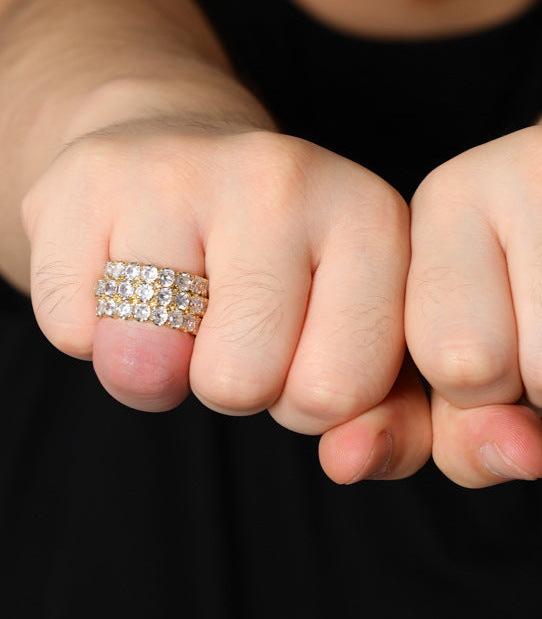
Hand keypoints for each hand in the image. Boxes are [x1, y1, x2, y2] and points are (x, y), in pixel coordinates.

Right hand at [22, 82, 430, 483]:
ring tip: (182, 302)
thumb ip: (390, 421)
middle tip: (235, 323)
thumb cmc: (287, 269)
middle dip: (236, 382)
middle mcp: (287, 179)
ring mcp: (183, 169)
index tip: (302, 348)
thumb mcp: (364, 338)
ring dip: (160, 364)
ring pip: (151, 365)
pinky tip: (125, 272)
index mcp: (373, 220)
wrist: (186, 157)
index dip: (309, 399)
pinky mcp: (89, 180)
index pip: (342, 392)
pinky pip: (73, 332)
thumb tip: (351, 461)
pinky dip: (93, 331)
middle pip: (243, 384)